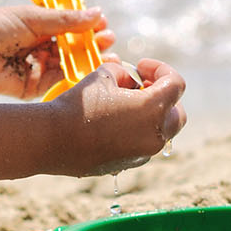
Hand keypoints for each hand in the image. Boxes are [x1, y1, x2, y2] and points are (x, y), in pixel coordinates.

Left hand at [0, 5, 115, 99]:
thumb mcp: (33, 18)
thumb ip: (66, 19)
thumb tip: (97, 13)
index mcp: (39, 26)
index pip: (70, 25)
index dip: (86, 25)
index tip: (102, 22)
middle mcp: (41, 46)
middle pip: (73, 46)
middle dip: (92, 43)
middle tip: (108, 39)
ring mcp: (39, 67)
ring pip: (70, 63)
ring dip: (89, 59)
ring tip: (107, 55)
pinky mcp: (35, 86)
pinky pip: (59, 81)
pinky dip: (76, 75)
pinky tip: (91, 69)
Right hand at [51, 59, 186, 176]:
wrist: (52, 139)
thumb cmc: (78, 104)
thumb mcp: (105, 75)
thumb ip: (127, 76)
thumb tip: (133, 83)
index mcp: (153, 109)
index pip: (176, 84)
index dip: (162, 69)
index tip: (142, 66)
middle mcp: (155, 135)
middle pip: (177, 113)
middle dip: (164, 96)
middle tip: (142, 84)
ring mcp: (143, 153)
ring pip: (163, 132)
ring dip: (153, 115)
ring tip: (126, 102)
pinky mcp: (129, 164)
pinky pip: (144, 144)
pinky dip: (139, 131)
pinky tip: (116, 121)